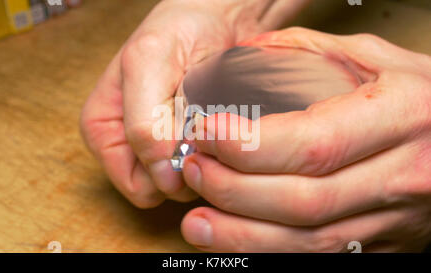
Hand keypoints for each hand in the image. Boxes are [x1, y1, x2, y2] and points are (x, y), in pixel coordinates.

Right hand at [80, 0, 309, 207]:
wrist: (217, 18)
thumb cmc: (178, 29)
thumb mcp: (148, 63)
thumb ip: (144, 121)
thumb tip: (162, 175)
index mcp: (103, 129)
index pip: (135, 183)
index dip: (166, 173)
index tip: (190, 143)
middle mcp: (128, 145)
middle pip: (159, 190)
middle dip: (184, 170)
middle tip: (203, 132)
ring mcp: (160, 148)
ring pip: (184, 186)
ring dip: (203, 162)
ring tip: (211, 125)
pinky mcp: (186, 144)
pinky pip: (202, 172)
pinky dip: (215, 157)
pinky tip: (218, 129)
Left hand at [181, 27, 430, 251]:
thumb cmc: (421, 96)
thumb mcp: (375, 59)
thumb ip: (308, 53)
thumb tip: (244, 56)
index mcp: (399, 117)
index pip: (312, 143)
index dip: (248, 146)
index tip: (206, 134)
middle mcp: (401, 175)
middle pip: (304, 200)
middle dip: (234, 191)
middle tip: (193, 171)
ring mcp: (395, 219)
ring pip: (311, 242)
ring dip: (243, 237)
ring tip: (197, 224)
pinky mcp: (387, 246)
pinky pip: (324, 258)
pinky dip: (272, 254)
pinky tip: (237, 243)